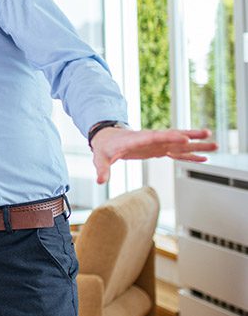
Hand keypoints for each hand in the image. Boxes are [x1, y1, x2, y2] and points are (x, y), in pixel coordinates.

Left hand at [91, 127, 216, 183]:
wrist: (107, 138)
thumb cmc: (104, 146)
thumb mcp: (100, 157)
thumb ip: (102, 168)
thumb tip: (100, 180)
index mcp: (136, 139)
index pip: (154, 137)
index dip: (169, 137)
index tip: (183, 137)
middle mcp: (150, 139)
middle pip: (172, 137)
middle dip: (190, 137)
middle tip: (208, 135)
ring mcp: (156, 144)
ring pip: (179, 144)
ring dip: (196, 144)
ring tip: (214, 144)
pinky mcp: (158, 150)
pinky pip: (177, 153)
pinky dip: (190, 155)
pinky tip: (204, 157)